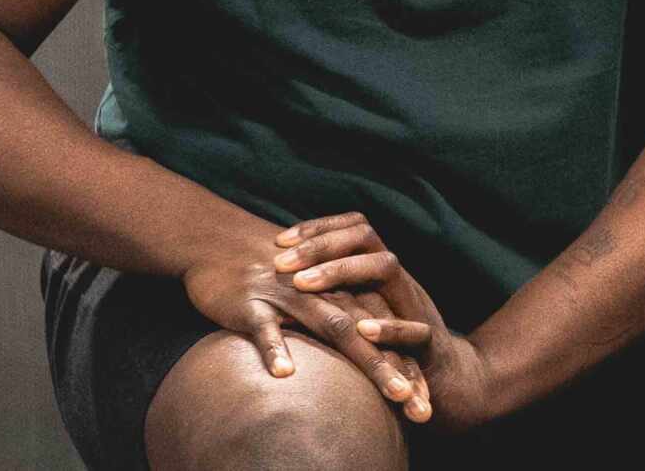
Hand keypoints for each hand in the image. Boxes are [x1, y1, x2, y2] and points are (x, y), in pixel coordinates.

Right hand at [180, 234, 431, 420]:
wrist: (221, 238)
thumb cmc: (269, 270)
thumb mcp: (312, 291)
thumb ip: (338, 315)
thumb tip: (364, 350)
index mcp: (340, 292)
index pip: (381, 330)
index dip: (403, 364)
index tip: (423, 405)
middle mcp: (325, 293)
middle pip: (369, 331)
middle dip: (396, 368)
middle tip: (418, 404)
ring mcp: (291, 297)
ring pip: (334, 326)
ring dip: (366, 357)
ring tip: (391, 392)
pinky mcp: (252, 303)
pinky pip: (266, 327)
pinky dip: (276, 348)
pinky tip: (285, 373)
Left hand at [273, 212, 498, 434]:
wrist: (450, 383)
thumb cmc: (394, 349)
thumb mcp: (364, 316)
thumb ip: (333, 301)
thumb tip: (276, 292)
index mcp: (382, 274)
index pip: (353, 229)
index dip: (318, 228)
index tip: (278, 240)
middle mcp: (398, 281)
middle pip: (365, 238)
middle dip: (321, 245)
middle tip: (281, 262)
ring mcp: (415, 307)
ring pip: (387, 269)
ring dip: (343, 271)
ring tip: (304, 283)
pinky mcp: (431, 345)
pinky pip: (415, 328)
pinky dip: (390, 328)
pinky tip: (363, 330)